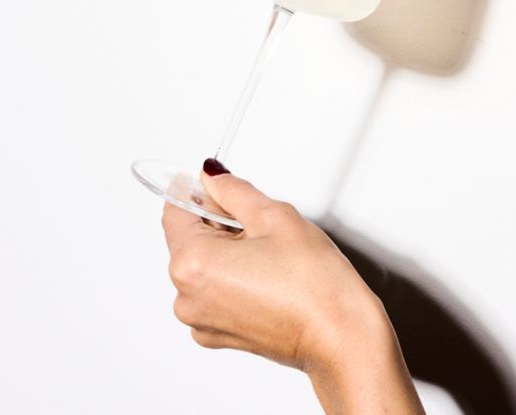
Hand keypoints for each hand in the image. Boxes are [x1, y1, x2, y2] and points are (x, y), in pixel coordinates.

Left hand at [161, 165, 387, 372]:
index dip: (196, 190)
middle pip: (187, 240)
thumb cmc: (315, 287)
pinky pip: (212, 293)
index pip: (175, 211)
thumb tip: (214, 177)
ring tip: (267, 254)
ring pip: (202, 267)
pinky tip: (265, 275)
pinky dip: (230, 278)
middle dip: (216, 223)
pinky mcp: (218, 335)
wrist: (341, 338)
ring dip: (225, 251)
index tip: (213, 183)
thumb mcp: (274, 217)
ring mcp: (201, 321)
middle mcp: (186, 298)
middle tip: (257, 221)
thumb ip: (234, 191)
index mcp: (192, 264)